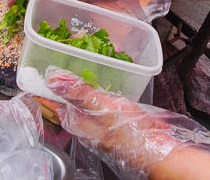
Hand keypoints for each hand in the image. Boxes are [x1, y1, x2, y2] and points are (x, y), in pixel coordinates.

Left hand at [46, 69, 209, 173]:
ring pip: (91, 100)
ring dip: (93, 84)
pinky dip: (107, 90)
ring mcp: (103, 125)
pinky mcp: (117, 123)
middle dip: (76, 81)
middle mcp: (87, 126)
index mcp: (78, 123)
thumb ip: (79, 93)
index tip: (56, 65)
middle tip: (77, 60)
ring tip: (94, 66)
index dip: (57, 83)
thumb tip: (53, 79)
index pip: (59, 101)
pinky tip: (113, 83)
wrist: (157, 149)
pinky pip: (106, 103)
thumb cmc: (129, 132)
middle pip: (75, 100)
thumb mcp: (102, 107)